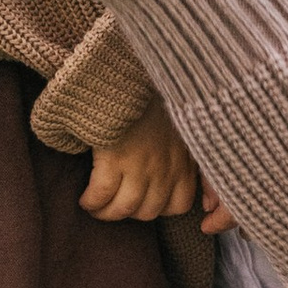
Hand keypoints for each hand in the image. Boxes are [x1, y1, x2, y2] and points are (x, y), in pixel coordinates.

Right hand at [80, 103, 200, 224]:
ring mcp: (140, 166)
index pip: (179, 205)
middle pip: (148, 212)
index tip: (144, 200)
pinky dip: (91, 202)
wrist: (131, 74)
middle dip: (131, 212)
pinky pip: (101, 195)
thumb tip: (202, 193)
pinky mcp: (114, 159)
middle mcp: (164, 168)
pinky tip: (85, 199)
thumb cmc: (154, 99)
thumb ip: (185, 154)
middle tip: (115, 203)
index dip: (160, 208)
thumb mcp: (181, 127)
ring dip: (107, 213)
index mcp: (182, 161)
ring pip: (123, 209)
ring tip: (96, 207)